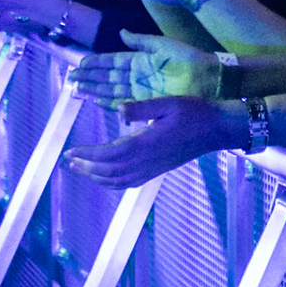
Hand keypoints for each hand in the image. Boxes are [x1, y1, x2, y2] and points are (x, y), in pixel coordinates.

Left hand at [64, 95, 245, 187]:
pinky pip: (129, 183)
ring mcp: (152, 168)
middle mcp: (147, 160)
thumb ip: (142, 107)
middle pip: (108, 170)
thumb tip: (119, 109)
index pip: (109, 153)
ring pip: (117, 180)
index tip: (70, 151)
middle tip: (68, 160)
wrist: (217, 129)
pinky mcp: (157, 170)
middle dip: (85, 167)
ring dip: (95, 176)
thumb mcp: (168, 102)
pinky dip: (112, 183)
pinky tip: (104, 177)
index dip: (87, 154)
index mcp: (146, 143)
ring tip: (80, 169)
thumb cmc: (194, 112)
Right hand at [69, 30, 221, 104]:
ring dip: (95, 90)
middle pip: (108, 77)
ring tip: (78, 89)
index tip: (81, 63)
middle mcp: (138, 76)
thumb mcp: (163, 46)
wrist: (208, 78)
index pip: (113, 61)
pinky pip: (124, 103)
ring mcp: (141, 90)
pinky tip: (97, 102)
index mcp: (141, 60)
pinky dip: (110, 103)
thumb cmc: (189, 60)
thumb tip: (121, 32)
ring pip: (112, 90)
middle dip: (90, 77)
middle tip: (72, 78)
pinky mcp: (147, 102)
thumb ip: (141, 41)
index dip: (97, 62)